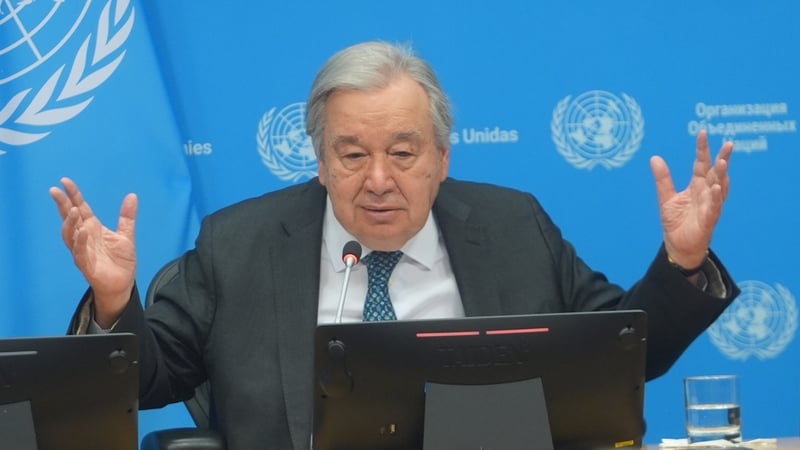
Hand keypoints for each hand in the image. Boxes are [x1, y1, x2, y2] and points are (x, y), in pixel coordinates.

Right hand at [49, 177, 137, 326]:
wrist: (123, 284)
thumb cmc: (121, 261)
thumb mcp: (126, 235)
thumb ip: (127, 217)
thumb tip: (132, 195)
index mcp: (93, 229)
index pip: (81, 208)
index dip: (73, 195)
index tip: (65, 181)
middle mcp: (84, 238)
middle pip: (70, 219)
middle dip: (62, 205)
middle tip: (55, 191)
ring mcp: (83, 251)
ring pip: (70, 235)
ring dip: (70, 223)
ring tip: (73, 210)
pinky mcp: (86, 265)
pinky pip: (79, 253)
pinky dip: (80, 242)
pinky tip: (83, 232)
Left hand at [650, 130, 732, 268]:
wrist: (678, 245)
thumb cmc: (676, 221)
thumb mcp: (666, 197)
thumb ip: (663, 179)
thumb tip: (655, 158)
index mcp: (696, 186)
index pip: (701, 164)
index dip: (702, 149)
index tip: (703, 132)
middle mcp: (706, 193)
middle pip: (715, 172)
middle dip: (722, 158)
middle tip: (729, 143)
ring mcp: (709, 205)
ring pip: (718, 188)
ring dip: (721, 175)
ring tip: (723, 161)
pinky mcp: (708, 220)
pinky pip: (714, 207)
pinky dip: (716, 197)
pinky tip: (717, 187)